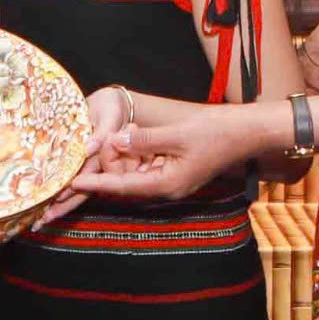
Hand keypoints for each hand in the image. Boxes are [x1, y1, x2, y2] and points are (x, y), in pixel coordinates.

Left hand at [32, 86, 138, 226]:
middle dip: (63, 205)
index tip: (58, 196)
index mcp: (105, 160)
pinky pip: (68, 180)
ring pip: (74, 191)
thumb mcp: (110, 118)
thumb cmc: (112, 110)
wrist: (112, 105)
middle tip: (43, 219)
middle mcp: (96, 169)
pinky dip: (57, 191)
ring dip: (58, 204)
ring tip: (39, 219)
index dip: (73, 188)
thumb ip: (102, 134)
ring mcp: (89, 169)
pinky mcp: (82, 165)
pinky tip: (42, 203)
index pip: (88, 177)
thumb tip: (88, 148)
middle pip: (80, 192)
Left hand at [73, 107, 264, 202]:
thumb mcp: (177, 135)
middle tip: (99, 145)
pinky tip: (130, 135)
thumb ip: (144, 139)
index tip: (73, 181)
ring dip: (122, 157)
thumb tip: (115, 139)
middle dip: (108, 165)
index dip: (96, 183)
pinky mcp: (174, 170)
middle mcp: (166, 187)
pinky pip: (146, 165)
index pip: (123, 187)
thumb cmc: (216, 133)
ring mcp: (170, 179)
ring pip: (134, 173)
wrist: (245, 132)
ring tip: (113, 139)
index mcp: (167, 184)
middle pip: (125, 182)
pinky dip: (135, 152)